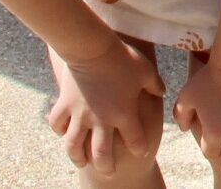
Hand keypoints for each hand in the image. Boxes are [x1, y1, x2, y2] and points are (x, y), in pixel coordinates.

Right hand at [46, 36, 164, 172]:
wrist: (93, 48)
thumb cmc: (123, 58)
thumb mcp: (146, 71)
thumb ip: (156, 85)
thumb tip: (162, 92)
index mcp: (124, 114)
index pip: (135, 140)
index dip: (140, 149)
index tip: (142, 152)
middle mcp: (101, 120)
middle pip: (102, 154)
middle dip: (106, 167)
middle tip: (108, 172)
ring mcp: (80, 115)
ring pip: (74, 147)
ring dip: (77, 157)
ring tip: (81, 162)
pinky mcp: (64, 106)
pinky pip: (57, 125)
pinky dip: (59, 131)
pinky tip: (63, 133)